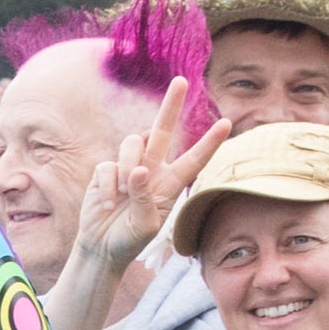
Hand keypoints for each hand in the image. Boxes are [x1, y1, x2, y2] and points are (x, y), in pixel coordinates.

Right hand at [70, 77, 225, 279]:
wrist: (101, 248)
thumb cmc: (129, 240)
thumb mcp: (145, 226)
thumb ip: (146, 198)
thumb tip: (139, 170)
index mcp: (170, 184)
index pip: (194, 160)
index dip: (210, 143)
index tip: (227, 124)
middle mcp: (152, 170)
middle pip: (162, 130)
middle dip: (171, 105)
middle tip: (181, 81)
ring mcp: (128, 168)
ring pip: (132, 144)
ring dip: (129, 165)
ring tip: (124, 193)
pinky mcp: (106, 172)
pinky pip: (108, 166)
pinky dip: (108, 186)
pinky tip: (108, 204)